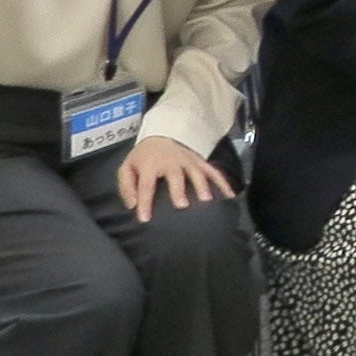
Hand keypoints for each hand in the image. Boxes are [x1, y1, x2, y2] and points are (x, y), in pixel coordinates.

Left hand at [116, 134, 230, 223]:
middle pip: (176, 176)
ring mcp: (189, 161)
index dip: (145, 202)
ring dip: (202, 185)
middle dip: (179, 190)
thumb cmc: (143, 158)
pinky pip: (213, 171)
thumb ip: (126, 187)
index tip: (145, 219)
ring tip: (207, 200)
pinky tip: (229, 195)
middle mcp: (171, 162)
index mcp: (150, 165)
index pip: (147, 185)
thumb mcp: (126, 168)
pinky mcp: (201, 162)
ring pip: (197, 172)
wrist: (161, 136)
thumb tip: (132, 205)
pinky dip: (223, 182)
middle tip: (182, 205)